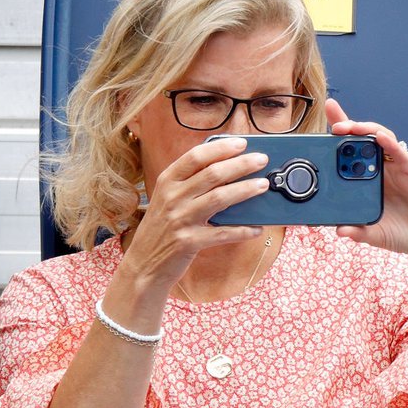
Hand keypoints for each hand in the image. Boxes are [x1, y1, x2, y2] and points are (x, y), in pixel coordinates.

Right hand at [121, 136, 269, 295]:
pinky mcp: (189, 242)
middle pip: (212, 174)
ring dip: (245, 190)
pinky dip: (243, 230)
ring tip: (264, 185)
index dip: (220, 148)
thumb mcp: (168, 201)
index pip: (195, 157)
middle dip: (240, 164)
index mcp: (167, 182)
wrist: (144, 265)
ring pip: (219, 198)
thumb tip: (228, 171)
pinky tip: (258, 229)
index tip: (241, 143)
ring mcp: (180, 219)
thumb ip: (190, 185)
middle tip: (262, 159)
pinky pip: (223, 233)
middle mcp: (172, 197)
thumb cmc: (162, 229)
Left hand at [325, 99, 407, 262]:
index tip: (318, 133)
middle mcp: (380, 169)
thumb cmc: (403, 234)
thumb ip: (358, 232)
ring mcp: (395, 167)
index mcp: (367, 181)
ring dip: (365, 130)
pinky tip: (379, 138)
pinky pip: (399, 152)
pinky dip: (388, 142)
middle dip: (346, 126)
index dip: (336, 138)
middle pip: (361, 139)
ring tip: (351, 128)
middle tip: (333, 125)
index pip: (348, 153)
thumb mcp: (375, 235)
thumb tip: (339, 230)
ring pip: (379, 139)